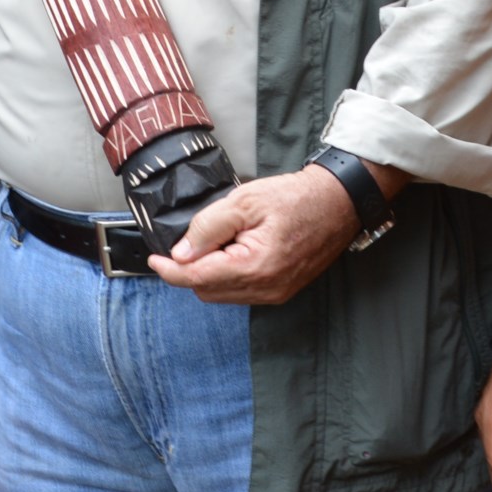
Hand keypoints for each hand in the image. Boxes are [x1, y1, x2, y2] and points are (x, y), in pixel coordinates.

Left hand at [149, 166, 361, 304]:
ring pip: (222, 294)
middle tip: (197, 237)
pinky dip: (228, 275)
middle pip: (206, 290)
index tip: (154, 260)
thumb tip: (181, 253)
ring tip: (225, 238)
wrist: (337, 202)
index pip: (197, 279)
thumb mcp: (244, 201)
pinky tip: (236, 249)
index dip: (170, 270)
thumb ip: (208, 227)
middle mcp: (266, 288)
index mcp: (255, 266)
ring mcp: (275, 293)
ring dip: (210, 272)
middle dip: (192, 268)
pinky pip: (241, 291)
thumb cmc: (296, 198)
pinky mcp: (281, 290)